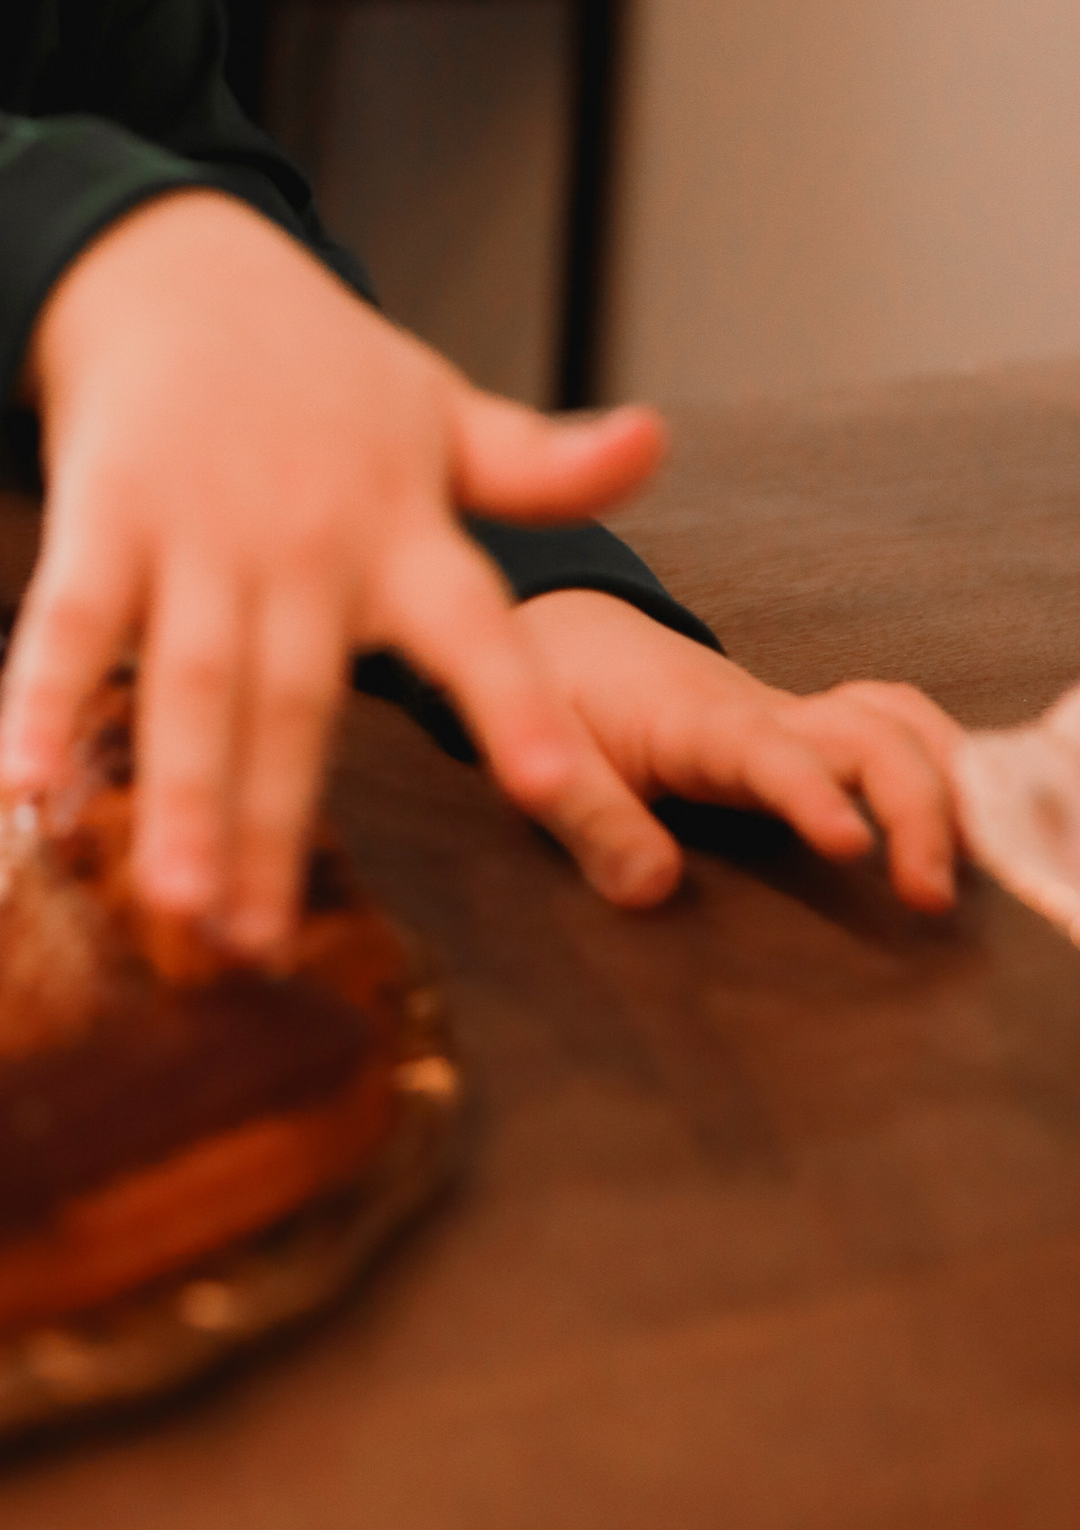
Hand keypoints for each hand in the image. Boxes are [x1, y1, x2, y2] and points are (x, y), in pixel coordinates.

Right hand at [0, 191, 668, 957]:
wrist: (171, 267)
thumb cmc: (319, 367)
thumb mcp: (439, 409)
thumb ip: (540, 463)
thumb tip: (657, 444)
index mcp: (401, 532)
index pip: (478, 631)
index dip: (517, 709)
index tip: (559, 791)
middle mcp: (304, 543)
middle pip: (297, 698)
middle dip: (277, 822)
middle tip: (264, 948)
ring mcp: (198, 531)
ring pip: (190, 681)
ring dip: (178, 794)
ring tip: (174, 906)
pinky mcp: (103, 514)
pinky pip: (71, 619)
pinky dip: (44, 698)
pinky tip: (23, 785)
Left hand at [518, 593, 958, 911]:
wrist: (566, 632)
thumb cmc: (555, 699)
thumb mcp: (545, 762)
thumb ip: (591, 820)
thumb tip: (653, 892)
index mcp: (696, 724)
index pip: (770, 753)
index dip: (813, 793)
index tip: (852, 848)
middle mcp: (763, 712)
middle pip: (872, 734)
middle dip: (918, 806)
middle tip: (930, 897)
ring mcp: (794, 717)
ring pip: (899, 722)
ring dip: (949, 782)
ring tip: (983, 863)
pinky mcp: (809, 729)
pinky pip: (897, 727)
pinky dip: (948, 761)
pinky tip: (976, 819)